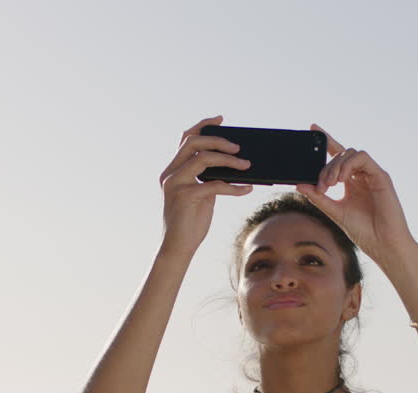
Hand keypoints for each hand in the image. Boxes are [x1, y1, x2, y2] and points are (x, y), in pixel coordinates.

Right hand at [159, 115, 252, 255]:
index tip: (220, 119)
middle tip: (239, 147)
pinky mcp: (184, 197)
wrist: (179, 247)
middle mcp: (170, 173)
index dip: (203, 126)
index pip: (186, 139)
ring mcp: (175, 184)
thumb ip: (209, 178)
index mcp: (173, 170)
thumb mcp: (202, 195)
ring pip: (202, 159)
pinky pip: (213, 185)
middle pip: (193, 142)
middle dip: (218, 140)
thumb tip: (232, 165)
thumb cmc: (192, 222)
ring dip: (228, 160)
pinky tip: (247, 190)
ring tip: (247, 165)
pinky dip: (233, 187)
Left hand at [295, 124, 415, 261]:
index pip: (338, 155)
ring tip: (330, 183)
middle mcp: (362, 175)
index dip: (326, 140)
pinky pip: (363, 158)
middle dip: (326, 166)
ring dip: (336, 165)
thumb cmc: (364, 231)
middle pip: (341, 154)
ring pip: (351, 153)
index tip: (312, 128)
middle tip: (321, 185)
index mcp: (352, 182)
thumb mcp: (335, 211)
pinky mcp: (381, 176)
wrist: (383, 244)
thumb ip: (318, 197)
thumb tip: (299, 184)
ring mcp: (372, 174)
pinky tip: (342, 179)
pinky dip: (349, 165)